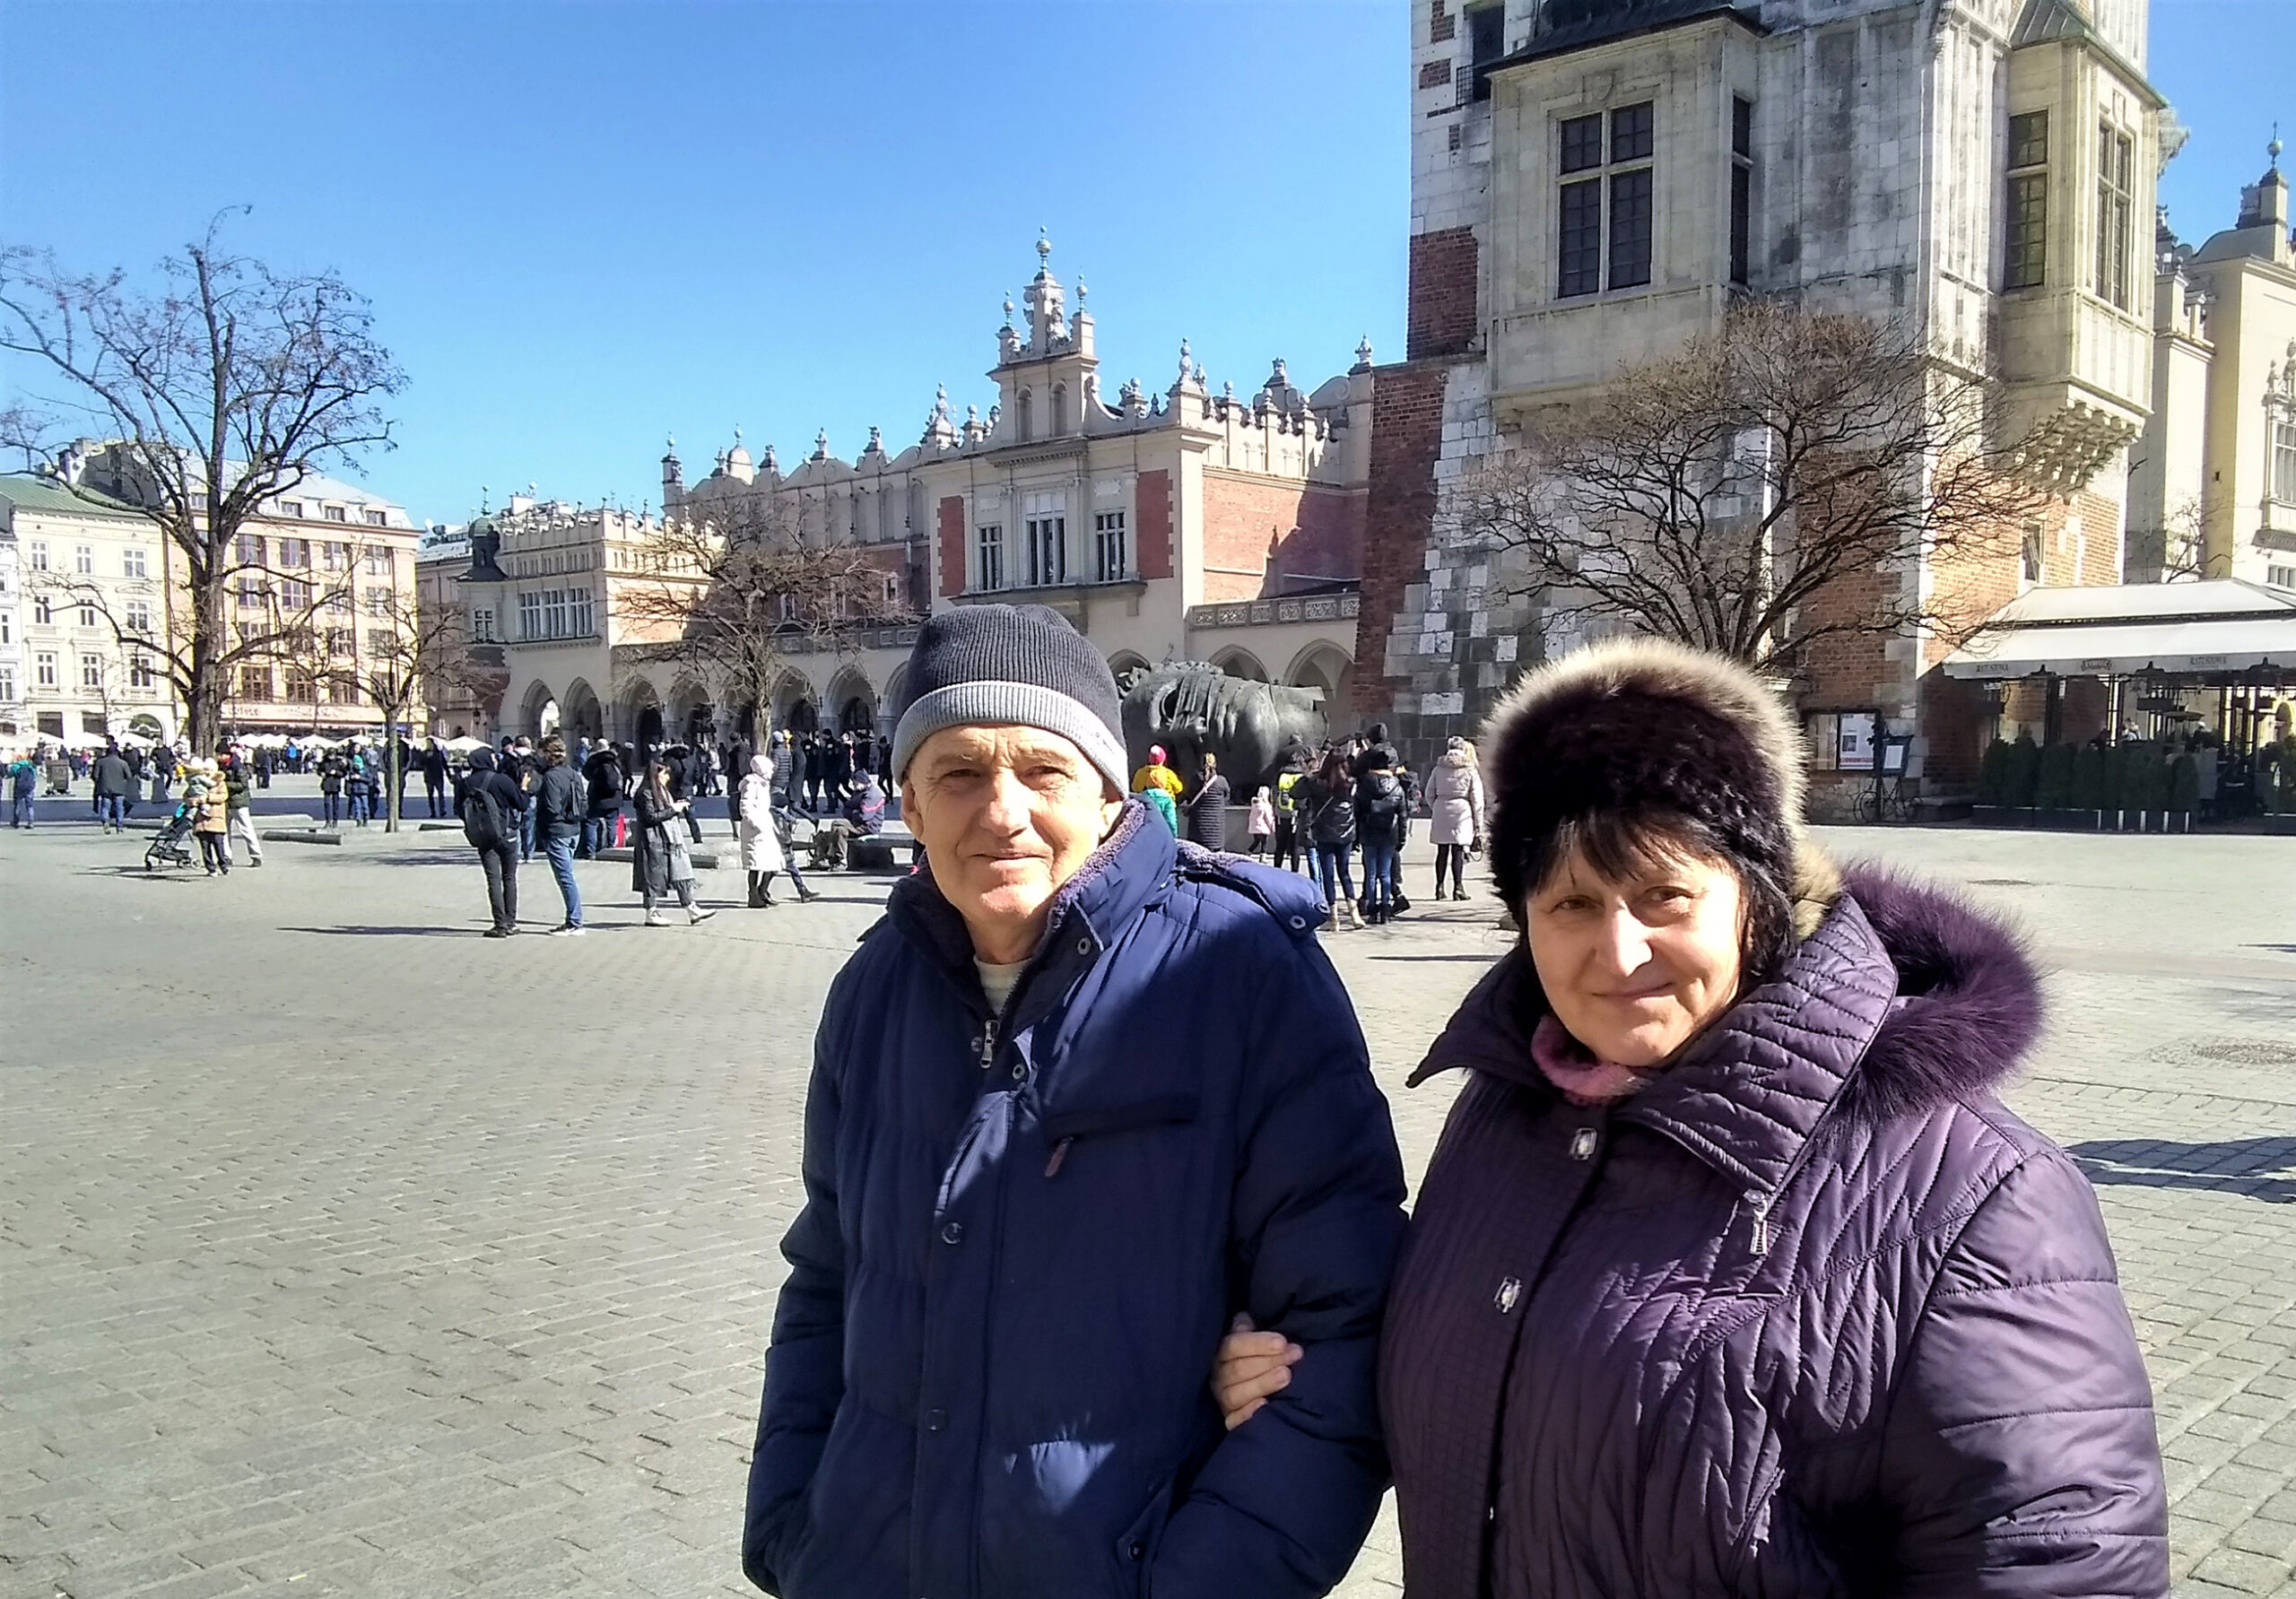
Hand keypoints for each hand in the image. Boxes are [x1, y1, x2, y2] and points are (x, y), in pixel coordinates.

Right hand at [1212, 1312, 1301, 1430]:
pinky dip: (1248, 1413)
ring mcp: (1222, 1399)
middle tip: (1295, 1355)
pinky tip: (1265, 1405)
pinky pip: (1234, 1420)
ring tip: (1287, 1375)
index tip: (1282, 1342)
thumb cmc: (1259, 1356)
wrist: (1259, 1382)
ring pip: (1236, 1393)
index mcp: (1221, 1352)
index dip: (1258, 1343)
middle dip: (1269, 1361)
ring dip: (1263, 1383)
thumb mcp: (1252, 1337)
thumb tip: (1246, 1318)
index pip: (1233, 1345)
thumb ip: (1247, 1327)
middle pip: (1238, 1369)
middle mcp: (1218, 1376)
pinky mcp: (1230, 1420)